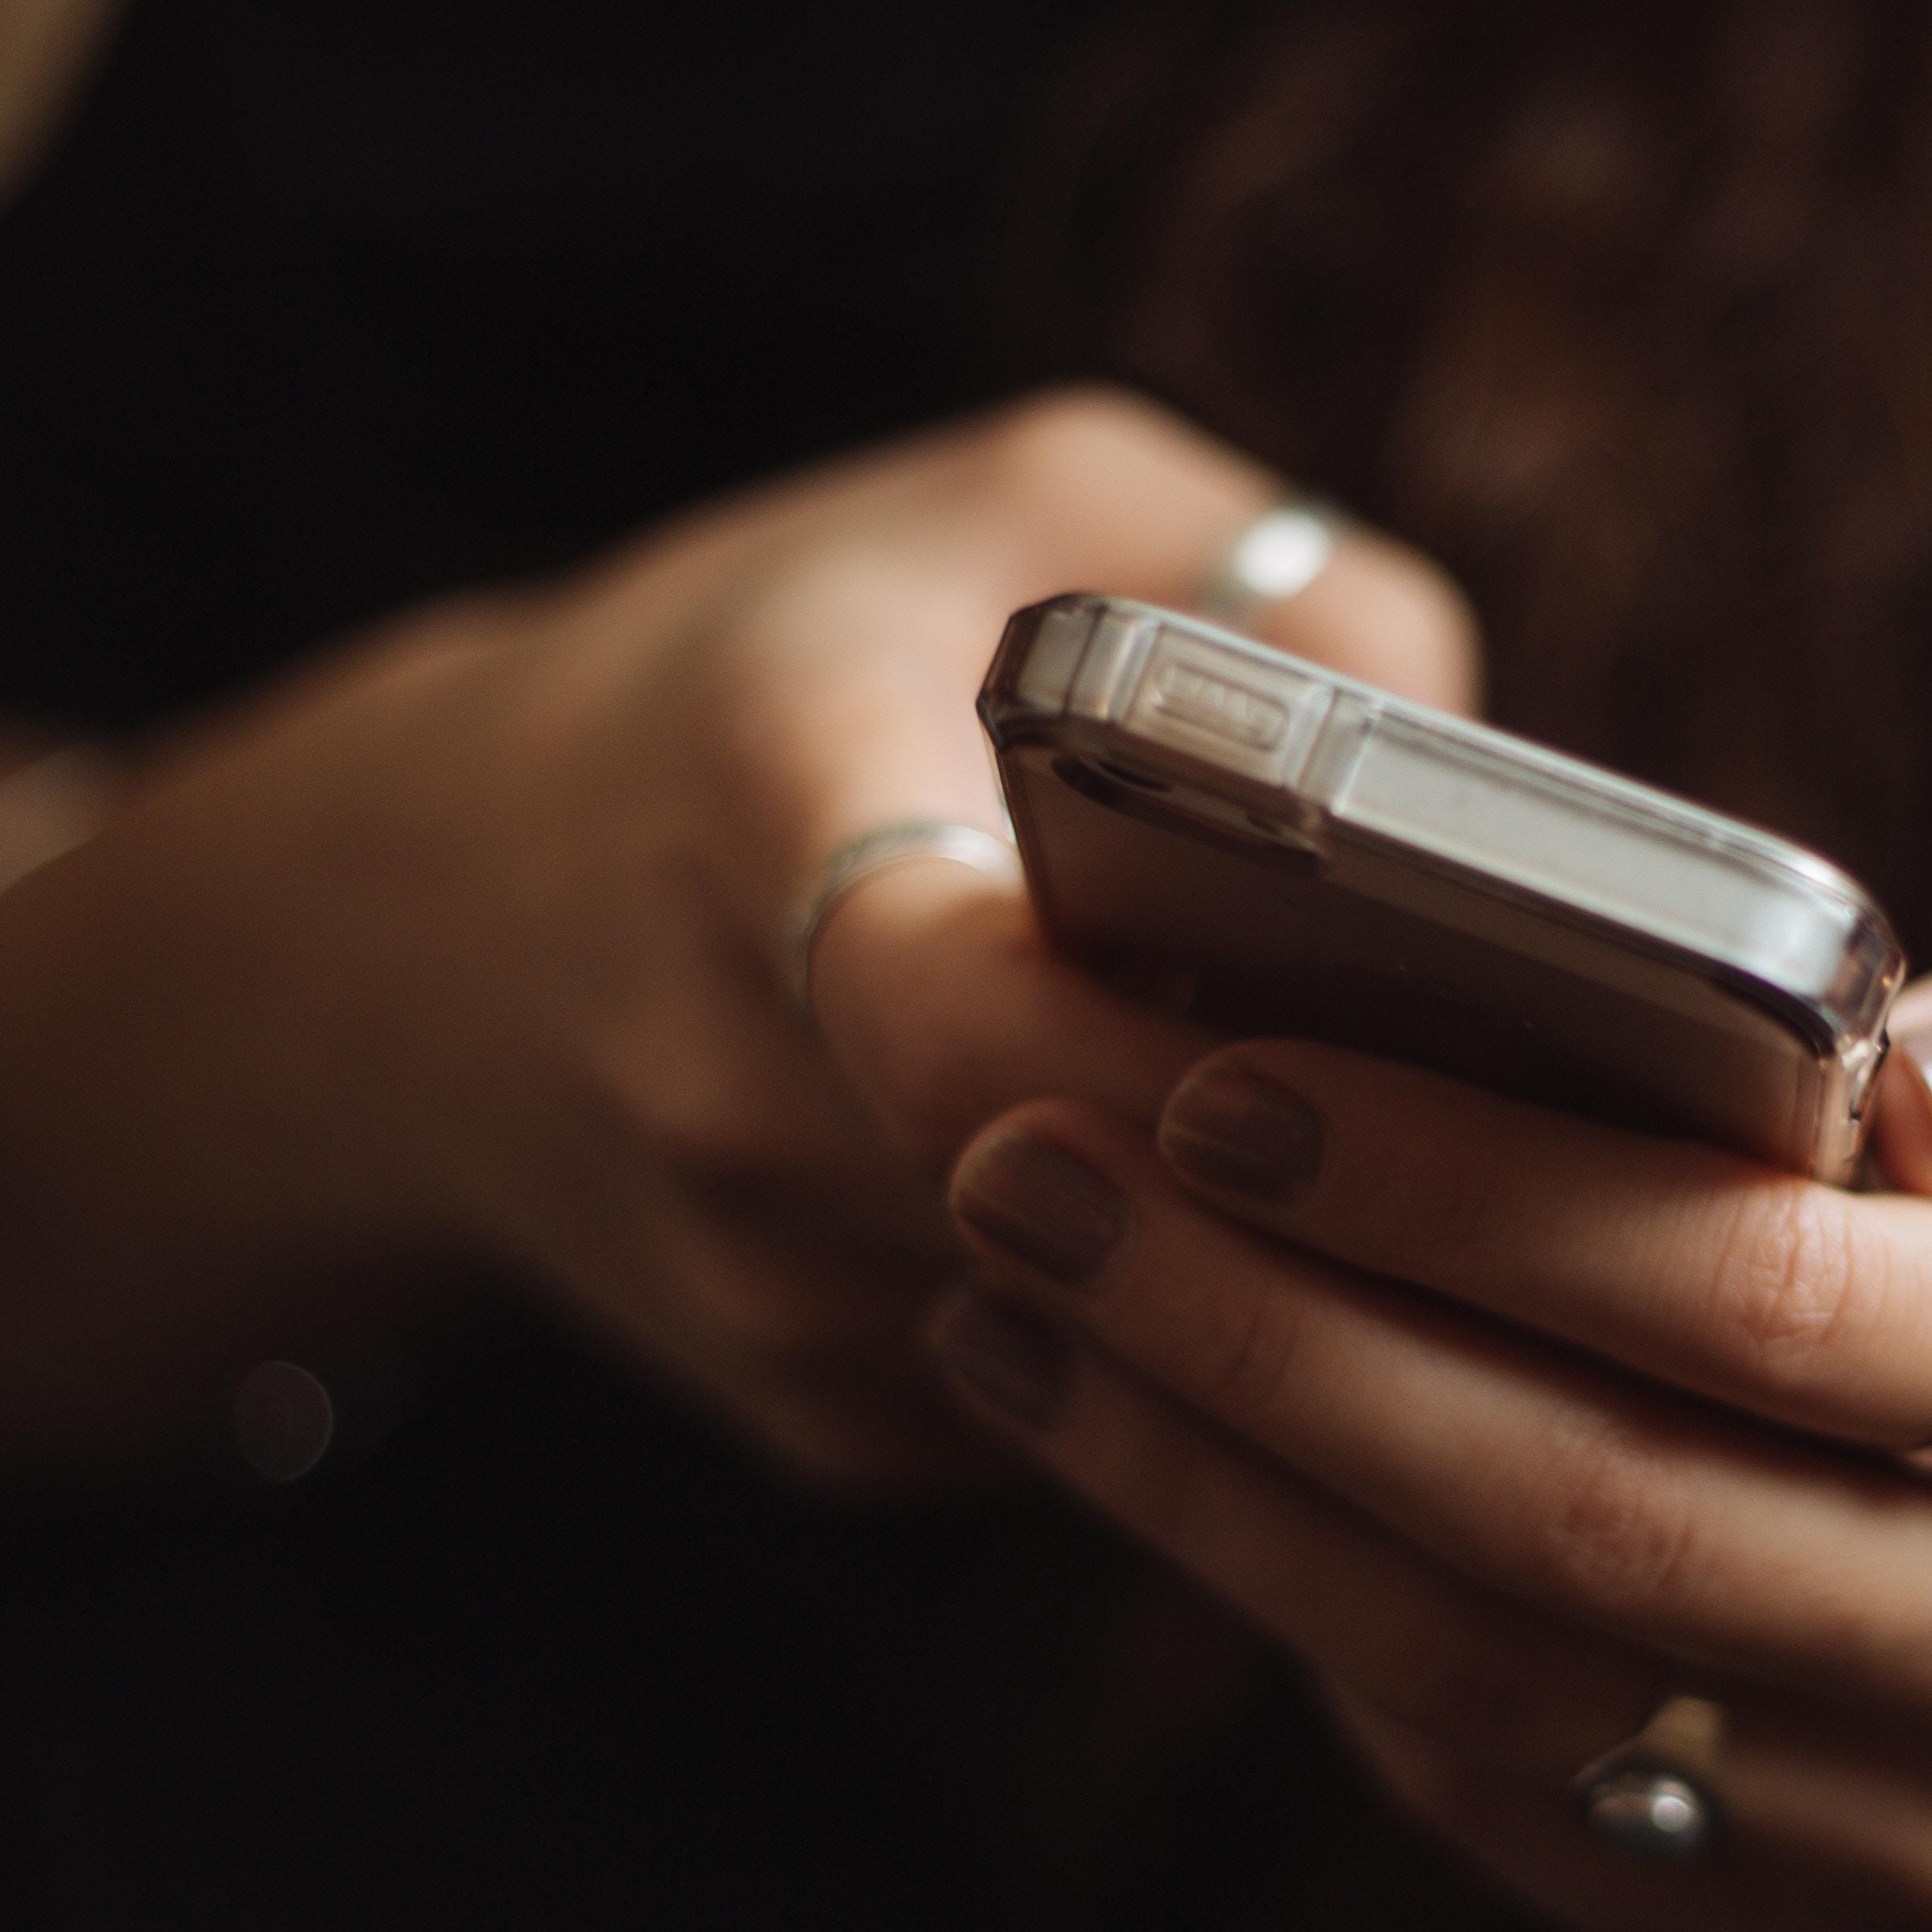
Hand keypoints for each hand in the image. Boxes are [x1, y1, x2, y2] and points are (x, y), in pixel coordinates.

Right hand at [0, 389, 1474, 1478]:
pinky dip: (1188, 1328)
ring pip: (1121, 1325)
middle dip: (1306, 1156)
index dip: (1185, 1031)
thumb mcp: (1008, 507)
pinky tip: (1234, 1222)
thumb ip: (1266, 578)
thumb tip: (1487, 771)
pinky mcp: (817, 1424)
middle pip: (1095, 1187)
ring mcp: (762, 1288)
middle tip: (1513, 1098)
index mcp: (758, 805)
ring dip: (1276, 1260)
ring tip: (1421, 1153)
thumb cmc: (774, 678)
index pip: (964, 990)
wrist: (418, 937)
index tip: (1366, 1003)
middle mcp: (725, 1081)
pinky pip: (1080, 1403)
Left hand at [922, 879, 1931, 1931]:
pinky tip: (1115, 1428)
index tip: (1228, 1080)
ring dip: (1206, 1474)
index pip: (1777, 1302)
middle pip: (1592, 1510)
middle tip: (1028, 1170)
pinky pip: (1480, 1783)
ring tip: (1014, 1287)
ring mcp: (1924, 1848)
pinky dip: (1268, 1593)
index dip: (1480, 1195)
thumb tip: (1931, 1094)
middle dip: (1269, 1333)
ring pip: (1493, 1670)